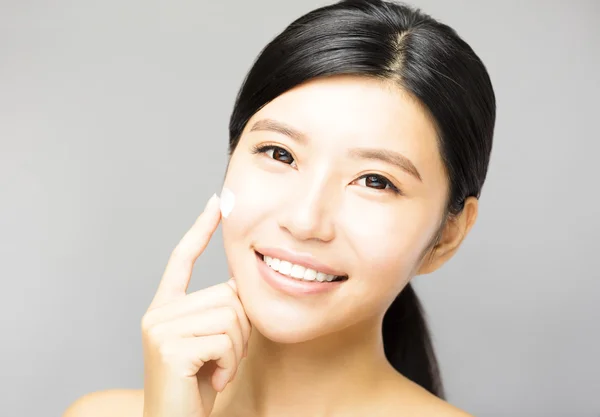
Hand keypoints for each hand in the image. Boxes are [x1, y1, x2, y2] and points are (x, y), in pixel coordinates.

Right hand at [141, 194, 250, 416]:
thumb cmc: (197, 386)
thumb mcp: (210, 342)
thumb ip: (219, 311)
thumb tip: (240, 282)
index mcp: (166, 308)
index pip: (182, 259)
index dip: (201, 229)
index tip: (216, 203)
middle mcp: (158, 313)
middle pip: (227, 295)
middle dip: (241, 330)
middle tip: (225, 358)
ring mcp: (160, 328)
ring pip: (230, 317)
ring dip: (237, 350)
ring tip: (218, 370)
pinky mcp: (169, 347)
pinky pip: (226, 340)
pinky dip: (231, 364)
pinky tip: (213, 381)